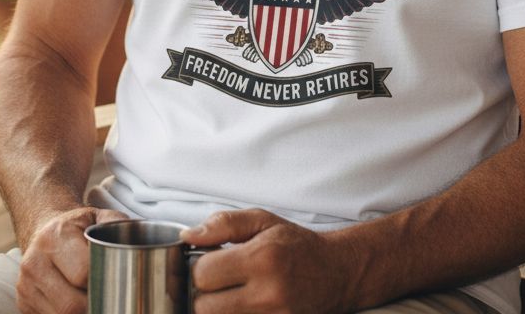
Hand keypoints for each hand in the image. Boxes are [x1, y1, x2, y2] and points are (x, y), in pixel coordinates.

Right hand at [17, 207, 128, 313]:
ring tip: (97, 302)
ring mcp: (25, 284)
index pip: (83, 273)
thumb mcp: (98, 217)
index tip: (117, 283)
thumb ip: (117, 226)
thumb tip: (135, 247)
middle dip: (95, 306)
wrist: (44, 230)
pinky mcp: (23, 301)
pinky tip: (79, 305)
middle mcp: (35, 261)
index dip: (103, 282)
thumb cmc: (77, 227)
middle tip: (111, 300)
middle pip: (70, 305)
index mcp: (55, 236)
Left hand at [181, 210, 359, 313]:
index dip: (200, 266)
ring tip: (232, 293)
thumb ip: (223, 224)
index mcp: (261, 258)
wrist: (335, 273)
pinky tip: (242, 304)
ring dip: (218, 308)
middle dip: (205, 293)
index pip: (203, 274)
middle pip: (205, 307)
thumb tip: (188, 236)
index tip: (211, 261)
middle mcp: (267, 293)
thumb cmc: (296, 245)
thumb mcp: (262, 220)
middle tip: (220, 281)